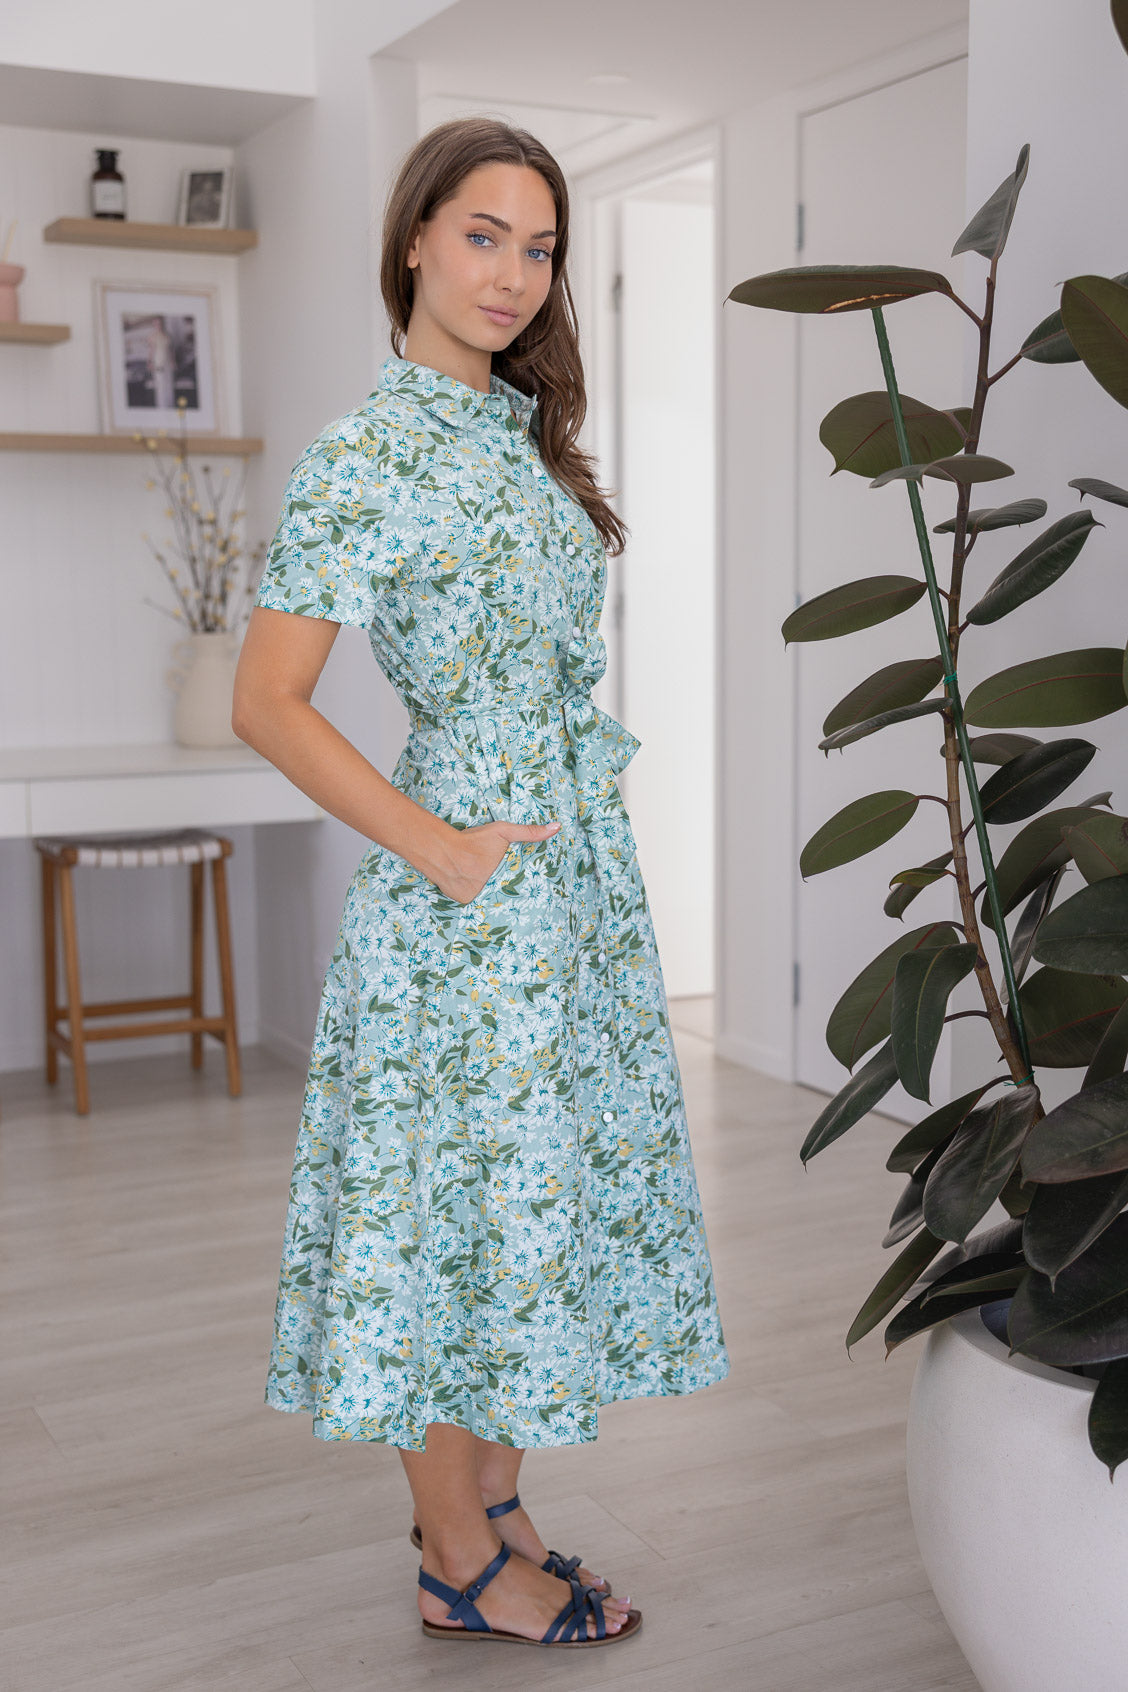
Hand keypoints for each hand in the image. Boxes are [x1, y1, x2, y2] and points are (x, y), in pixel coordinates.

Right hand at [438, 819, 560, 904]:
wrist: (441, 849)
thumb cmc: (474, 839)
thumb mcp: (503, 831)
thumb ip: (530, 832)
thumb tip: (557, 827)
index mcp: (506, 875)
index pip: (522, 884)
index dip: (525, 885)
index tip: (531, 888)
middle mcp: (493, 889)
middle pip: (506, 893)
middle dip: (509, 892)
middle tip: (508, 889)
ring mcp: (478, 897)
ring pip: (491, 899)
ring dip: (492, 896)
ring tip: (491, 891)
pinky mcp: (465, 901)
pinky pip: (475, 902)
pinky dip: (476, 898)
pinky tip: (476, 891)